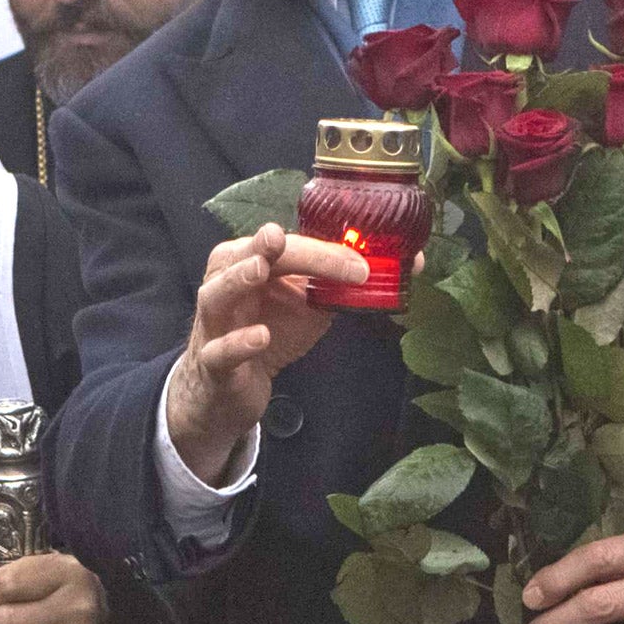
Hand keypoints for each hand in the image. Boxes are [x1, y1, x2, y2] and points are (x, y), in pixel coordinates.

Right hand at [167, 222, 367, 483]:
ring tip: (259, 270)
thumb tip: (409, 264)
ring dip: (237, 279)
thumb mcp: (309, 306)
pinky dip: (239, 342)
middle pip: (247, 258)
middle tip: (278, 236)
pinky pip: (221, 351)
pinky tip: (260, 337)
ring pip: (218, 294)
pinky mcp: (214, 362)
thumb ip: (346, 285)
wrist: (231, 387)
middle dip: (267, 247)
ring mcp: (217, 323)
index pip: (286, 248)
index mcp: (251, 262)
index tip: (359, 258)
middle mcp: (227, 284)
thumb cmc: (269, 332)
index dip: (321, 250)